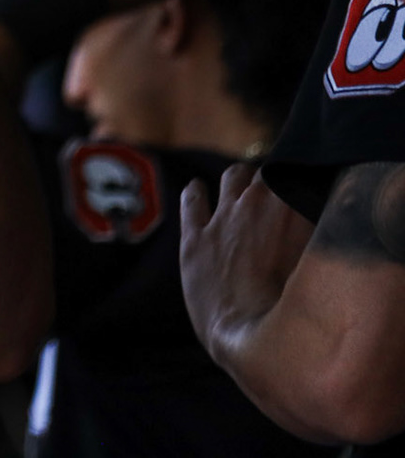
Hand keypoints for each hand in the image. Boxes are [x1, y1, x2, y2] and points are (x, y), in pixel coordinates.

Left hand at [181, 165, 312, 368]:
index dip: (300, 182)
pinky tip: (197, 190)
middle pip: (269, 174)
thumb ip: (321, 232)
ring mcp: (223, 217)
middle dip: (274, 182)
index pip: (298, 174)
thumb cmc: (300, 309)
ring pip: (234, 175)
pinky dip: (196, 192)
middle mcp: (256, 201)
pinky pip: (192, 198)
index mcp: (292, 203)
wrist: (254, 342)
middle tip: (280, 198)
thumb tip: (323, 214)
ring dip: (241, 181)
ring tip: (243, 189)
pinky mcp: (194, 237)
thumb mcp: (324, 264)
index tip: (303, 191)